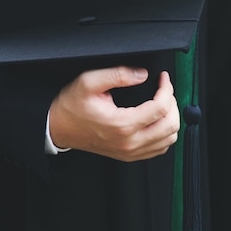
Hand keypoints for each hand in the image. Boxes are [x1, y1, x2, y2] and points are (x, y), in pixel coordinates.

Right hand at [48, 66, 179, 161]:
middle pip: (170, 125)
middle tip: (163, 90)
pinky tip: (157, 120)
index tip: (163, 78)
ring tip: (162, 103)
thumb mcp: (89, 82)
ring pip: (169, 139)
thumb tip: (142, 74)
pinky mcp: (130, 155)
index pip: (160, 107)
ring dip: (171, 118)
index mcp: (122, 124)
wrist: (59, 128)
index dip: (167, 88)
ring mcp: (130, 152)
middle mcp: (129, 142)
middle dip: (172, 102)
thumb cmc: (71, 106)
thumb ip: (118, 74)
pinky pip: (160, 148)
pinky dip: (165, 133)